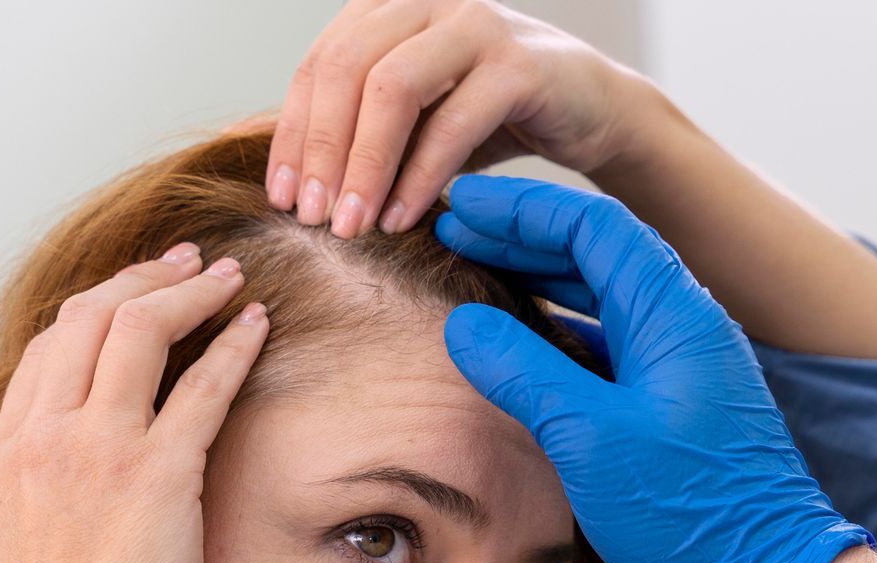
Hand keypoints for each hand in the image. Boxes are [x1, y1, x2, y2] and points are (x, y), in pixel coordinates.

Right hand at [0, 247, 267, 562]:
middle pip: (87, 319)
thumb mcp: (5, 552)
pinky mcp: (159, 473)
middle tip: (185, 263)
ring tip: (228, 277)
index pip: (46, 351)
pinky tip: (256, 324)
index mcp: (4, 454)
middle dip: (140, 279)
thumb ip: (18, 498)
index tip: (130, 296)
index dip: (93, 311)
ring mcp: (99, 449)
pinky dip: (231, 344)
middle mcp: (43, 436)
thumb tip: (28, 480)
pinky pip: (201, 386)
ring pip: (138, 330)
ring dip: (188, 291)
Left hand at [260, 0, 656, 236]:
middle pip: (345, 70)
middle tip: (312, 219)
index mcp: (388, 7)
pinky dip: (420, 177)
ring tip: (351, 226)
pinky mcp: (519, 66)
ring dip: (364, 165)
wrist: (594, 109)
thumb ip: (364, 133)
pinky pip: (453, 123)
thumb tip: (297, 186)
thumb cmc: (495, 117)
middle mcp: (425, 2)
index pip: (319, 66)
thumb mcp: (418, 121)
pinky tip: (402, 218)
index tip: (282, 198)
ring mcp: (473, 25)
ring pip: (391, 89)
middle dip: (322, 151)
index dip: (295, 134)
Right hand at [435, 176, 875, 562]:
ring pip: (604, 297)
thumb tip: (464, 324)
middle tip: (454, 231)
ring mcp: (684, 366)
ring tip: (477, 273)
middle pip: (597, 252)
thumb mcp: (590, 438)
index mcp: (675, 315)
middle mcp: (686, 327)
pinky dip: (563, 329)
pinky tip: (524, 341)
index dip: (522, 207)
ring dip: (541, 280)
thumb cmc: (689, 513)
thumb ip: (525, 372)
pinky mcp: (676, 405)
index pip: (594, 224)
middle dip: (523, 236)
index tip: (461, 202)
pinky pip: (612, 342)